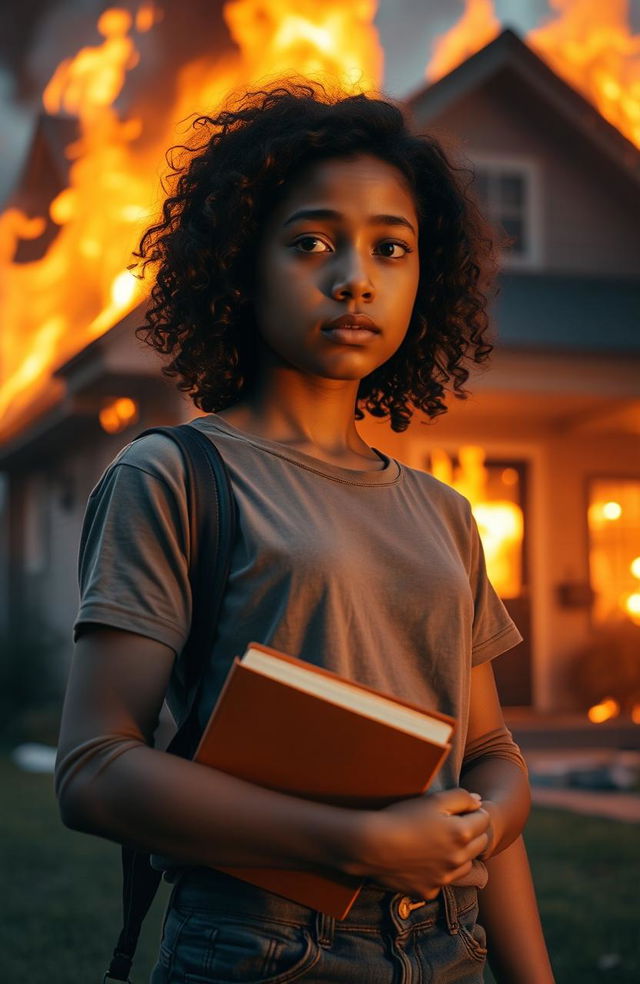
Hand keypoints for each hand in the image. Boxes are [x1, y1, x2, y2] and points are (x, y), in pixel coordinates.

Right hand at [352, 787, 490, 899]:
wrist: (372, 846)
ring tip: (439, 843)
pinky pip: (441, 881)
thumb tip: (478, 801)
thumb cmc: (402, 817)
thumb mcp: (433, 799)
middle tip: (451, 823)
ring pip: (465, 866)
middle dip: (472, 833)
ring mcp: (444, 879)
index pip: (484, 819)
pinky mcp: (428, 892)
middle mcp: (459, 860)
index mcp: (463, 834)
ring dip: (460, 855)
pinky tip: (422, 861)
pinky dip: (438, 872)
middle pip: (479, 844)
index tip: (460, 808)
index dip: (474, 810)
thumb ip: (461, 797)